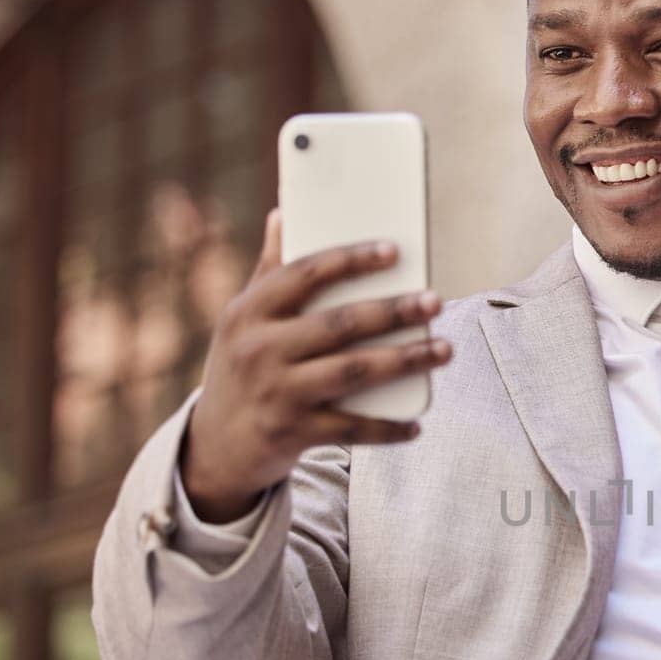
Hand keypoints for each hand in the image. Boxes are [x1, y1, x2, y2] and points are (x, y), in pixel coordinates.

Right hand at [181, 209, 452, 521]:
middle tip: (435, 301)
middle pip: (339, 323)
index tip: (394, 250)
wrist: (215, 446)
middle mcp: (258, 350)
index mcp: (248, 312)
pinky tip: (417, 423)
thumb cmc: (242, 369)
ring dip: (405, 360)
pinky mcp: (293, 433)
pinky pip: (351, 429)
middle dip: (393, 311)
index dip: (350, 260)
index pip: (303, 274)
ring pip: (353, 372)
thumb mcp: (242, 320)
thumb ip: (269, 271)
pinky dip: (387, 428)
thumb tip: (284, 213)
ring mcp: (276, 393)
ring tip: (445, 350)